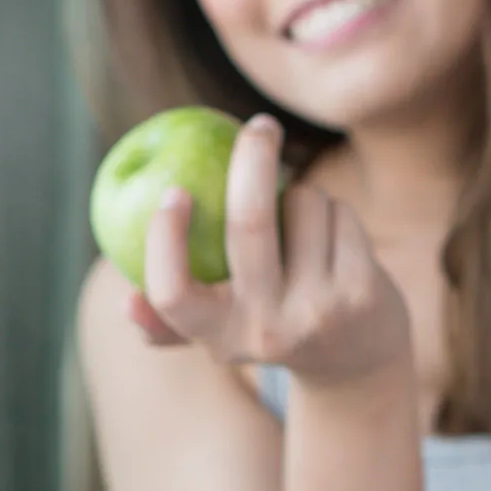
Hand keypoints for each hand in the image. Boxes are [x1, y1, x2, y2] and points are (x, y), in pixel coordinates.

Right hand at [125, 114, 410, 385]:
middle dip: (251, 158)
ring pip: (302, 205)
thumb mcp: (226, 333)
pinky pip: (339, 213)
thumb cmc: (275, 327)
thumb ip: (175, 320)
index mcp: (222, 338)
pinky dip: (335, 211)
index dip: (165, 240)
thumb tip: (128, 303)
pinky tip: (339, 241)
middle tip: (257, 127)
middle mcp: (269, 330)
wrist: (360, 363)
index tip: (174, 191)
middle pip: (248, 223)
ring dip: (304, 195)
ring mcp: (319, 311)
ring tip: (306, 229)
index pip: (173, 294)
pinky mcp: (361, 292)